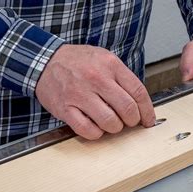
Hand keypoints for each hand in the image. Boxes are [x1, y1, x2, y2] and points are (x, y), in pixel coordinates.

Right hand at [36, 44, 155, 139]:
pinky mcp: (66, 109)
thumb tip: (139, 102)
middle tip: (129, 122)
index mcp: (110, 65)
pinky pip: (88, 130)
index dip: (147, 111)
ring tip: (111, 123)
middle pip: (127, 109)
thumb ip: (121, 77)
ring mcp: (80, 94)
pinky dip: (96, 133)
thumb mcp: (103, 58)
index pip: (138, 92)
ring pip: (110, 122)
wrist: (44, 61)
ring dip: (115, 128)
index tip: (148, 120)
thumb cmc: (76, 61)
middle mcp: (96, 79)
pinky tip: (95, 127)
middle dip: (132, 121)